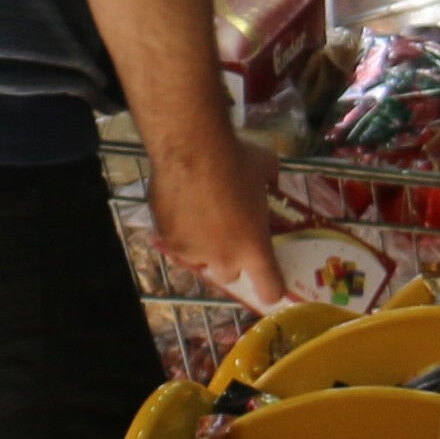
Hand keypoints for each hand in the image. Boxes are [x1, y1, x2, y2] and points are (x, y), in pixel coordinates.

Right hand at [153, 126, 294, 316]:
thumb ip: (271, 183)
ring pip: (198, 259)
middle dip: (230, 260)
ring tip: (199, 217)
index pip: (269, 289)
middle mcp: (223, 257)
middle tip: (229, 236)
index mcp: (254, 248)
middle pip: (229, 276)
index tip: (270, 281)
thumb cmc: (236, 160)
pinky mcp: (167, 238)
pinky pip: (176, 241)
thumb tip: (272, 178)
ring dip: (202, 246)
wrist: (191, 149)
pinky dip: (178, 229)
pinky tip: (180, 205)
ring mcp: (192, 251)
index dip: (271, 289)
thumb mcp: (266, 169)